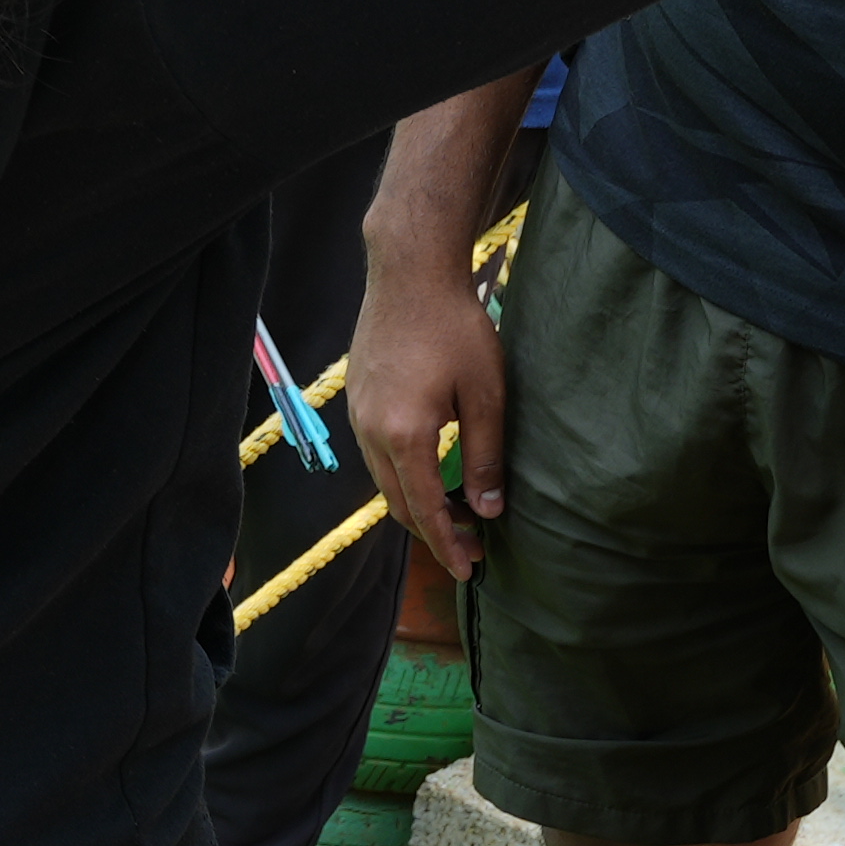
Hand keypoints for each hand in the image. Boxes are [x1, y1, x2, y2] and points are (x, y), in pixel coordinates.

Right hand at [349, 253, 508, 585]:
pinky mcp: (356, 399)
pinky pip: (375, 454)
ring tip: (455, 511)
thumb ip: (485, 456)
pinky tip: (428, 469)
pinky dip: (401, 475)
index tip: (469, 572)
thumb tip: (488, 509)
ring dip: (415, 503)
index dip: (447, 545)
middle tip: (471, 547)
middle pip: (397, 503)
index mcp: (404, 435)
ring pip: (383, 480)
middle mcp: (371, 432)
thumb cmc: (454, 328)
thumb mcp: (486, 394)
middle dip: (432, 532)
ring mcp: (357, 415)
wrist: (408, 273)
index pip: (424, 509)